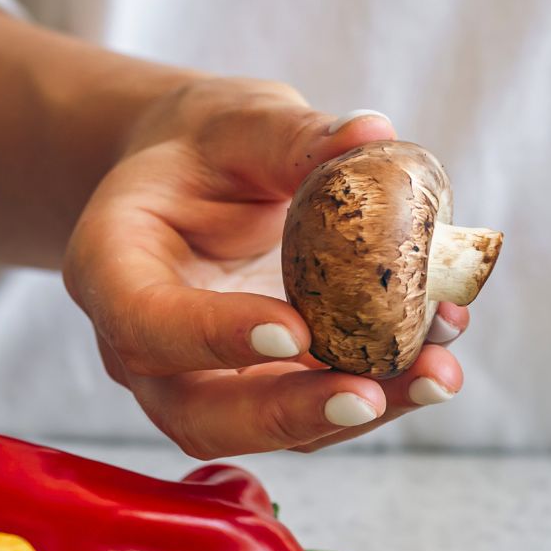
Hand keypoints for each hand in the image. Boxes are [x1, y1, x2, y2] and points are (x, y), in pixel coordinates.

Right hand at [64, 78, 467, 457]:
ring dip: (357, 413)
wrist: (199, 180)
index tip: (293, 331)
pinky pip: (314, 412)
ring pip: (267, 430)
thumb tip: (373, 134)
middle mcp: (145, 345)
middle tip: (368, 394)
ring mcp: (202, 381)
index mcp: (111, 267)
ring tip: (436, 373)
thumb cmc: (208, 146)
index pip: (145, 322)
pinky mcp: (263, 391)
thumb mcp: (240, 120)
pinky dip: (380, 392)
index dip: (215, 337)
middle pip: (199, 414)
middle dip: (291, 413)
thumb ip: (294, 134)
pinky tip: (439, 354)